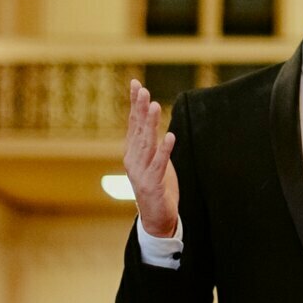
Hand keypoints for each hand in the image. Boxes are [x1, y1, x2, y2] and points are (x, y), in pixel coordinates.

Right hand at [123, 79, 179, 237]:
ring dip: (151, 124)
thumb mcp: (152, 158)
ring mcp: (141, 172)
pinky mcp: (153, 184)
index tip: (136, 84)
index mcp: (133, 152)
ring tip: (155, 106)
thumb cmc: (156, 185)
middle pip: (138, 130)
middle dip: (141, 109)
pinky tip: (170, 136)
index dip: (135, 103)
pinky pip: (160, 164)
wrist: (156, 218)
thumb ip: (150, 139)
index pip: (133, 123)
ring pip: (147, 144)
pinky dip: (164, 150)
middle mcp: (133, 160)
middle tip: (143, 90)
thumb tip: (149, 116)